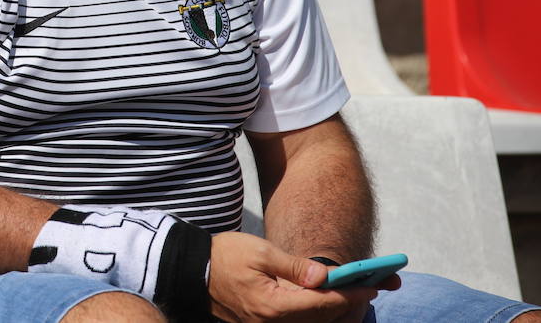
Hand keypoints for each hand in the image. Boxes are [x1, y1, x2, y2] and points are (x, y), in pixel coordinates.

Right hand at [208, 232, 379, 321]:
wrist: (194, 271)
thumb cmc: (224, 256)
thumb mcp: (259, 251)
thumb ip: (294, 266)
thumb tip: (324, 276)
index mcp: (272, 305)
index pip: (323, 304)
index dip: (351, 294)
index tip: (372, 285)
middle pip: (323, 319)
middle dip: (351, 304)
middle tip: (372, 287)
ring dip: (337, 312)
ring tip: (356, 295)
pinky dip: (319, 314)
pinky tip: (329, 302)